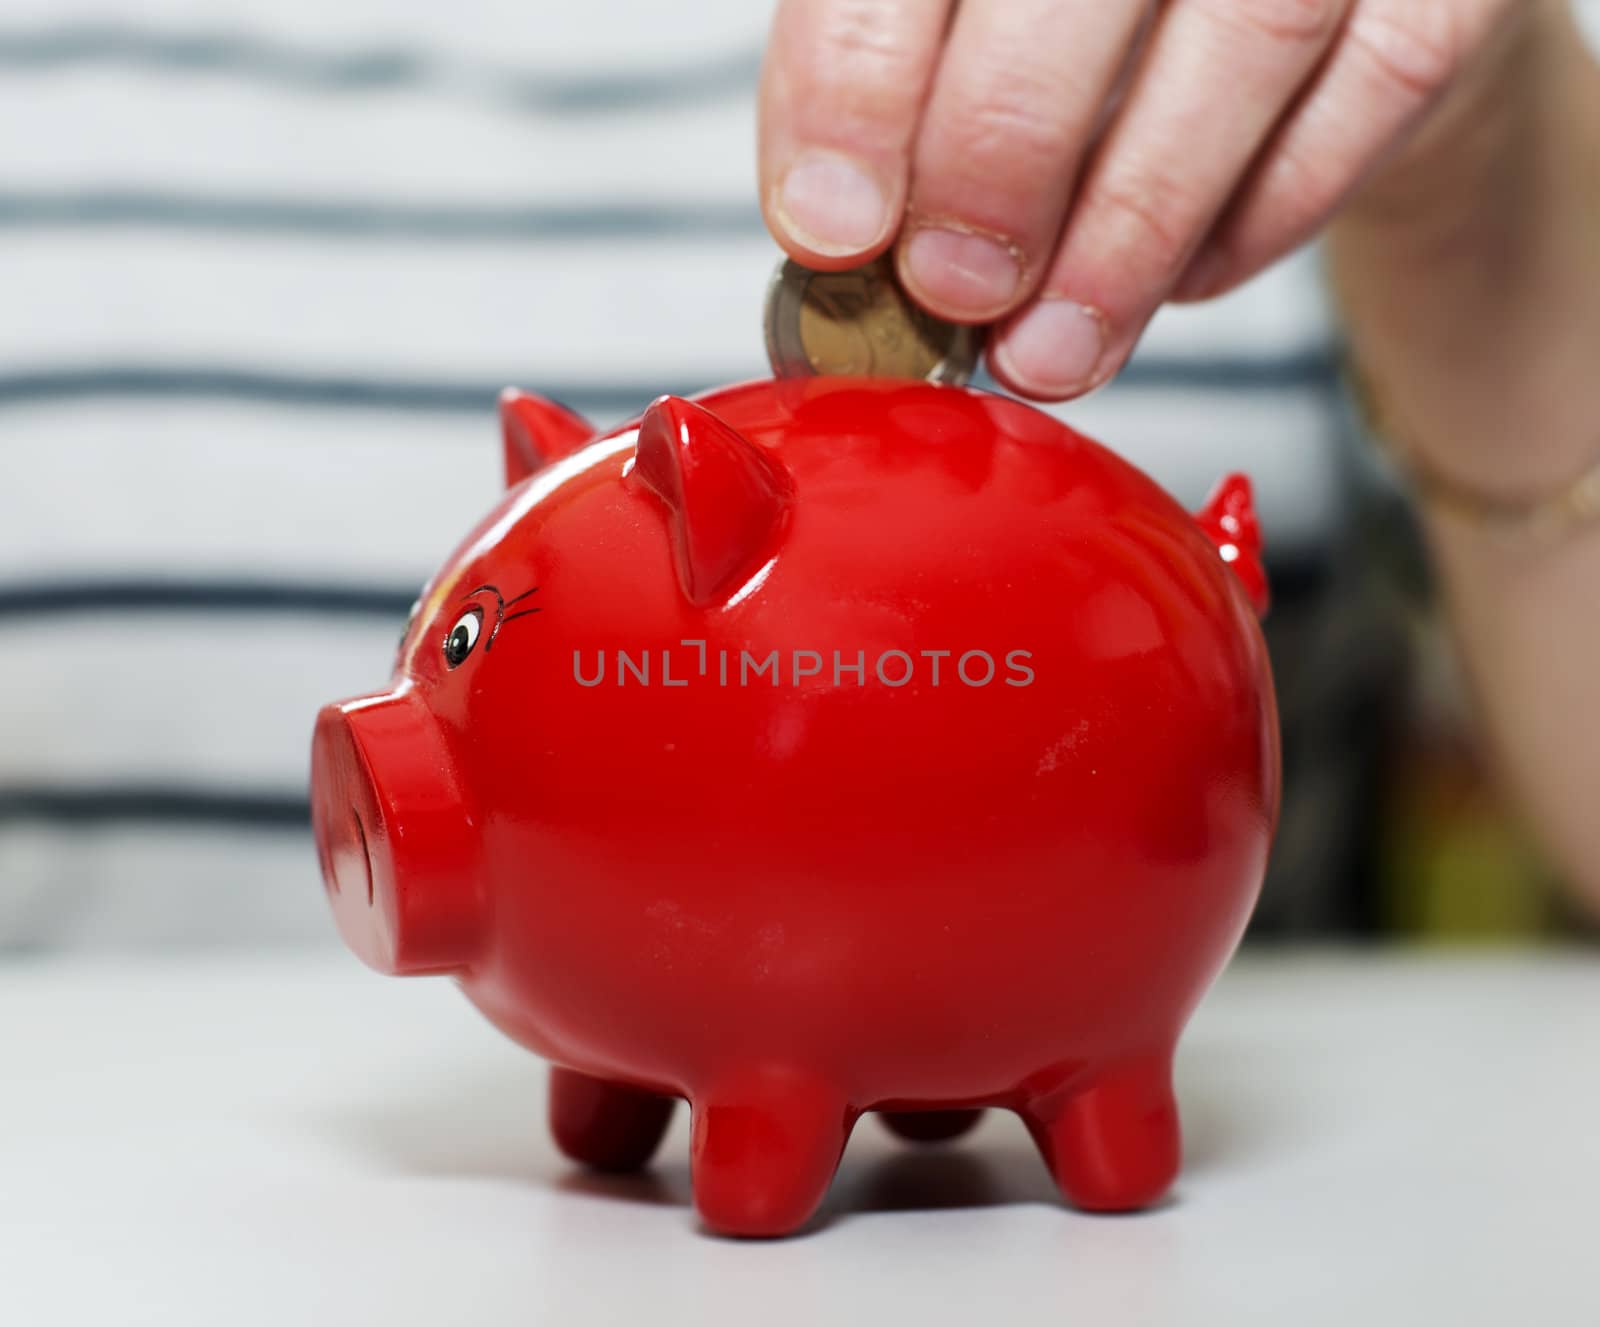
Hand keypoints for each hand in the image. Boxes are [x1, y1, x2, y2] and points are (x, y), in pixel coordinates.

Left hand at [758, 0, 1538, 400]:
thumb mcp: (979, 20)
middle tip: (956, 293)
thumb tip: (837, 230)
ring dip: (1129, 230)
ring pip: (1246, 38)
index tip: (836, 228)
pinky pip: (1362, 101)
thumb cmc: (1107, 11)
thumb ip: (906, 88)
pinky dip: (1256, 218)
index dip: (861, 82)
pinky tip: (1179, 280)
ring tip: (1053, 350)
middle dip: (999, 159)